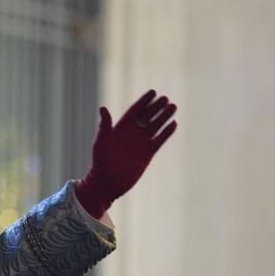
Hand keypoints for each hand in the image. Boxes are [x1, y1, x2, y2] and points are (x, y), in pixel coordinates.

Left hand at [74, 90, 176, 218]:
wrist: (107, 183)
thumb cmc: (100, 163)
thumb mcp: (101, 143)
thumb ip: (104, 126)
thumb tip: (102, 107)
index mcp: (120, 129)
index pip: (134, 111)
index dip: (143, 102)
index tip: (152, 92)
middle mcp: (131, 134)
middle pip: (147, 117)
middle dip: (156, 107)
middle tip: (166, 98)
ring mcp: (140, 144)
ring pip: (155, 127)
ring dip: (164, 117)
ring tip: (173, 107)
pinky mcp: (147, 154)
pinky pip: (159, 140)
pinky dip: (166, 133)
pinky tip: (174, 124)